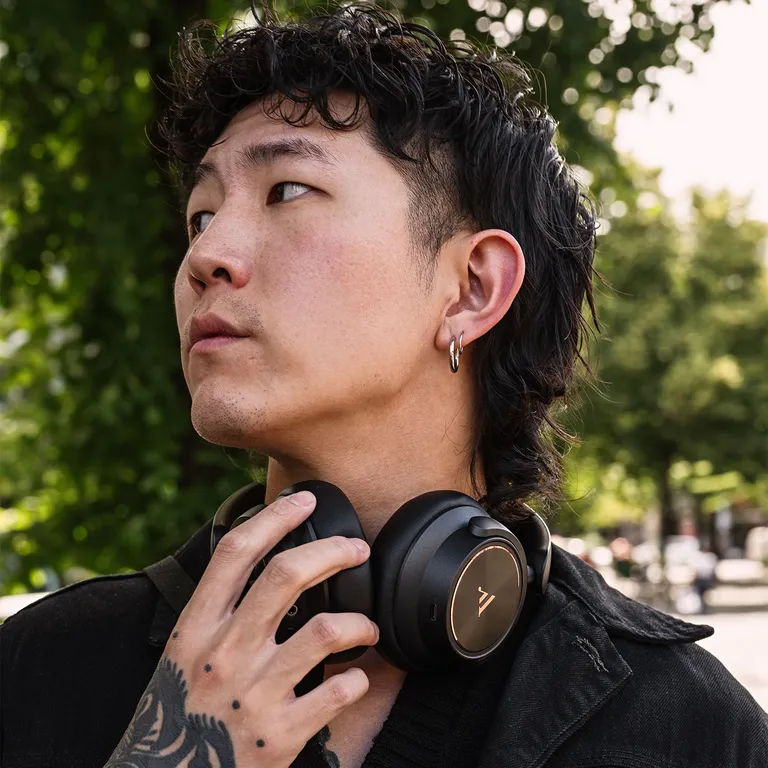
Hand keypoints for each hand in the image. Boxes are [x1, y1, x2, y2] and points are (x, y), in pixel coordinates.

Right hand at [105, 490, 377, 767]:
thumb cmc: (179, 717)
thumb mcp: (183, 657)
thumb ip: (218, 615)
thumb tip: (260, 566)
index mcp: (196, 629)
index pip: (235, 552)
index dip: (274, 518)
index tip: (304, 501)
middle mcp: (224, 653)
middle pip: (286, 576)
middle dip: (332, 551)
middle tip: (356, 549)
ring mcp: (253, 693)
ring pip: (326, 629)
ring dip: (359, 622)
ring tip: (368, 627)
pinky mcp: (280, 735)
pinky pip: (338, 691)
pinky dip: (357, 679)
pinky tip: (357, 677)